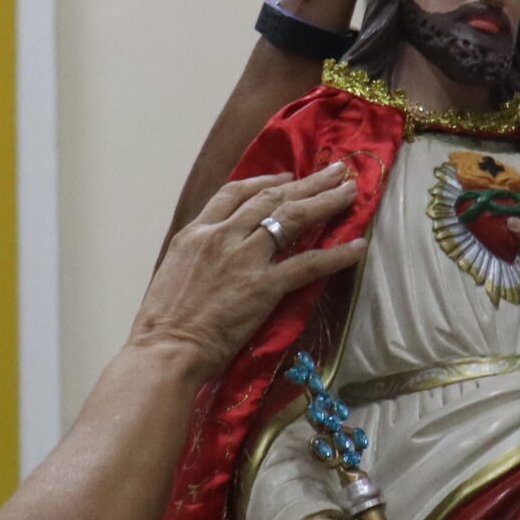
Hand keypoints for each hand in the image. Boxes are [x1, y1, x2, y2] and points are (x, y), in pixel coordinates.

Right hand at [132, 164, 364, 377]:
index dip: (265, 182)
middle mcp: (222, 236)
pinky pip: (308, 264)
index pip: (234, 194)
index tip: (286, 178)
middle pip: (271, 198)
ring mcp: (245, 259)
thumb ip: (198, 254)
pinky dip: (336, 255)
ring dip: (325, 201)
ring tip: (349, 192)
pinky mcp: (264, 286)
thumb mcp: (173, 271)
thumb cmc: (163, 322)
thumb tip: (215, 254)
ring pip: (292, 218)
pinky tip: (357, 247)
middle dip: (306, 182)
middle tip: (333, 172)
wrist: (166, 348)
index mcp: (196, 232)